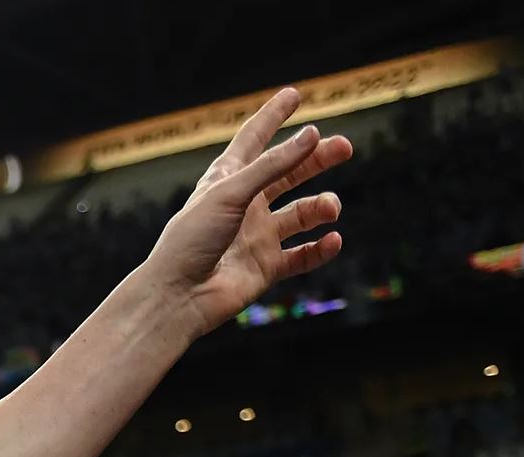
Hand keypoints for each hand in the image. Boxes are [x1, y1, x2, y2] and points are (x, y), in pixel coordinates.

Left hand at [136, 86, 356, 334]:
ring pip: (302, 214)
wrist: (179, 296)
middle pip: (288, 173)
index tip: (294, 94)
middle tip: (345, 147)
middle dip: (316, 159)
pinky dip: (322, 248)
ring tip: (331, 207)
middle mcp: (244, 206)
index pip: (253, 140)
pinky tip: (333, 239)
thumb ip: (272, 166)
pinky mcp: (267, 267)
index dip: (273, 116)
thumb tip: (312, 135)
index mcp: (226, 181)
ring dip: (322, 207)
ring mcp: (257, 237)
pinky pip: (304, 255)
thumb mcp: (231, 193)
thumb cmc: (192, 240)